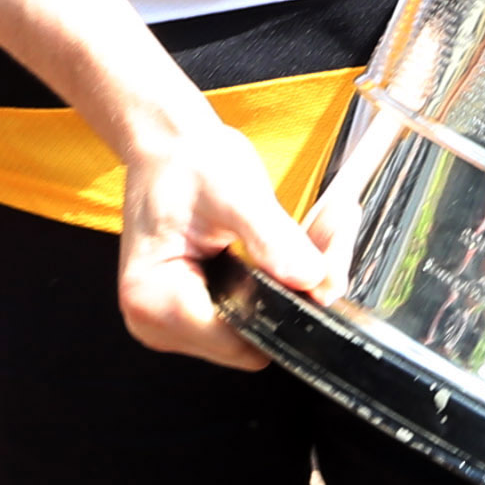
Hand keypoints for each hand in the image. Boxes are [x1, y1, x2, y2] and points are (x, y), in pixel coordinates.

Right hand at [115, 113, 333, 369]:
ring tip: (317, 227)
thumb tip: (313, 281)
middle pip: (253, 337)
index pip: (241, 339)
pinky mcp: (196, 308)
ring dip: (292, 283)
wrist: (170, 145)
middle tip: (331, 230)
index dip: (289, 307)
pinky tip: (292, 243)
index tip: (325, 264)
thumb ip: (274, 240)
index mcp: (154, 300)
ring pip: (258, 326)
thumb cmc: (190, 161)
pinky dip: (275, 280)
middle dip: (298, 289)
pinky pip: (250, 310)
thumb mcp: (238, 194)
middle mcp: (157, 322)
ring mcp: (175, 321)